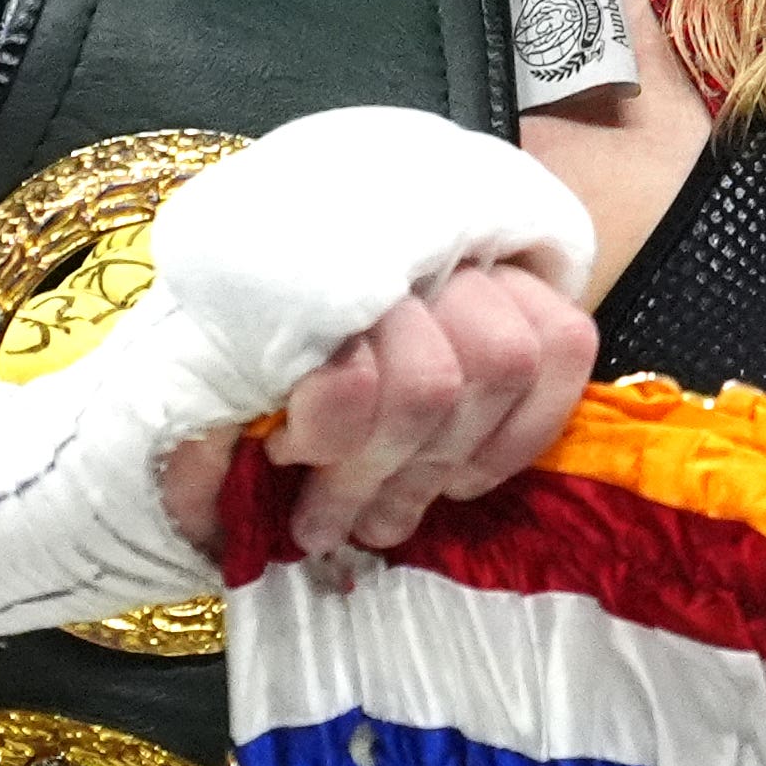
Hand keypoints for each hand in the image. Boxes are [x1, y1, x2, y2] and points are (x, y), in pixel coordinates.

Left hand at [157, 260, 597, 556]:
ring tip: (385, 519)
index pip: (351, 349)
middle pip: (431, 380)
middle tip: (327, 526)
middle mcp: (401, 239)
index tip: (286, 454)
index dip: (330, 425)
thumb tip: (213, 501)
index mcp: (303, 251)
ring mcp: (478, 256)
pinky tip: (461, 482)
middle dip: (377, 474)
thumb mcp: (200, 388)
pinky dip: (518, 435)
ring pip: (505, 364)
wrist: (284, 283)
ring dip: (440, 466)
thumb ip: (203, 430)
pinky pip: (566, 350)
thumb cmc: (238, 350)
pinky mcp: (535, 286)